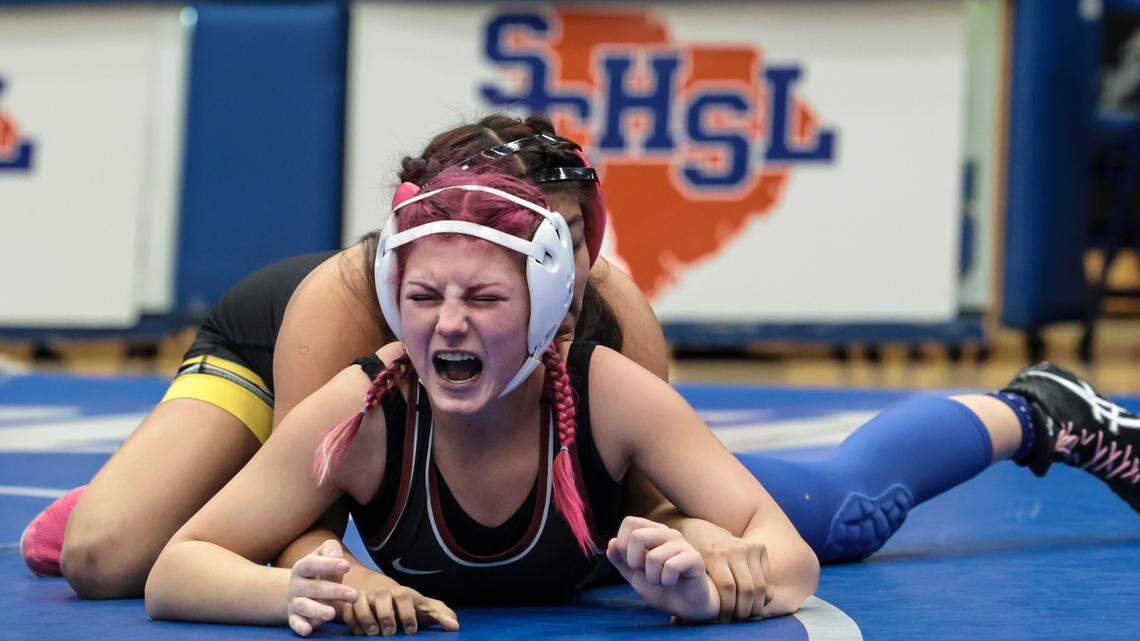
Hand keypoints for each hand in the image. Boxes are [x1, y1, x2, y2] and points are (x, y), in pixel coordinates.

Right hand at [287, 539, 358, 636]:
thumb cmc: (319, 572)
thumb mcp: (323, 556)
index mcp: (302, 567)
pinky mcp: (295, 618)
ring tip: (332, 613)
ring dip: (318, 610)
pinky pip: (296, 623)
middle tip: (354, 595)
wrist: (301, 590)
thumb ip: (330, 549)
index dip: (329, 564)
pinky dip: (300, 627)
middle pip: (314, 588)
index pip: (312, 564)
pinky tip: (308, 629)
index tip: (347, 566)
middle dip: (335, 591)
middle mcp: (296, 585)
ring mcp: (294, 602)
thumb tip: (336, 555)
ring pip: (304, 606)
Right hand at [344, 576, 458, 636]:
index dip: (408, 613)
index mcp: (402, 593)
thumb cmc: (407, 605)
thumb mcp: (424, 607)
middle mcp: (383, 593)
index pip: (405, 597)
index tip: (411, 631)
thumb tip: (455, 626)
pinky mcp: (351, 604)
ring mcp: (366, 598)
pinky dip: (351, 621)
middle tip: (390, 632)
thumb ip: (440, 615)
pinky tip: (359, 632)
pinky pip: (347, 610)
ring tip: (373, 633)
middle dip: (386, 614)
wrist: (380, 591)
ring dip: (366, 617)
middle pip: (383, 596)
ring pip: (361, 601)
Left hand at [606, 516, 717, 621]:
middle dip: (634, 561)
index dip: (623, 544)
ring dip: (652, 577)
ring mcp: (682, 544)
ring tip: (661, 580)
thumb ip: (621, 560)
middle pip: (637, 536)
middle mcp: (667, 533)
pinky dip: (666, 580)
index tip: (630, 562)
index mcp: (652, 532)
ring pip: (653, 556)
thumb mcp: (634, 575)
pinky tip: (672, 582)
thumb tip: (611, 543)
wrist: (684, 605)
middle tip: (644, 572)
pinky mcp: (694, 558)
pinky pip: (671, 567)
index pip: (629, 522)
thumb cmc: (660, 586)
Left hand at [674, 518, 771, 619]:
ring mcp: (747, 547)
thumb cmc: (690, 556)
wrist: (701, 528)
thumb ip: (690, 590)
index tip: (721, 619)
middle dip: (743, 611)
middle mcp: (733, 549)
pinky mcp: (758, 547)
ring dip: (755, 606)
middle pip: (747, 589)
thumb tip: (678, 620)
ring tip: (745, 615)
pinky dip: (763, 594)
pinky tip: (753, 603)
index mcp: (713, 554)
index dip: (727, 608)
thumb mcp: (687, 568)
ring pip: (760, 586)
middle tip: (736, 620)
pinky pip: (766, 578)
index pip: (727, 588)